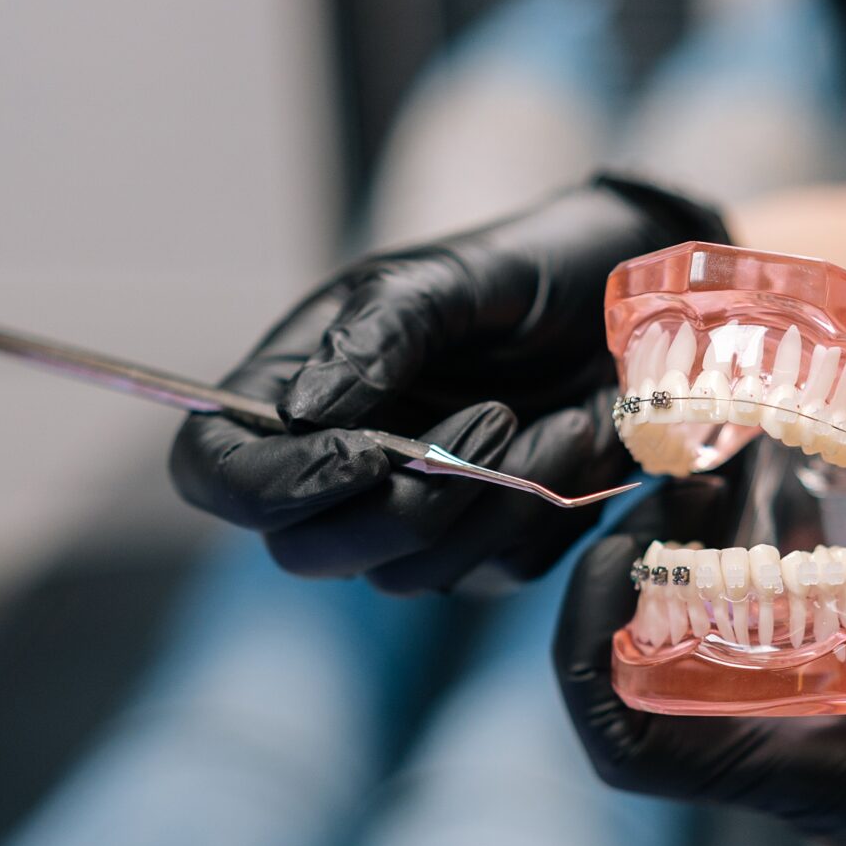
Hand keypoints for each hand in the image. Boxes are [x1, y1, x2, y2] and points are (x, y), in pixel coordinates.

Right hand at [169, 174, 725, 593]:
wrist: (632, 300)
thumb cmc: (525, 271)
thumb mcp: (448, 277)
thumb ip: (373, 335)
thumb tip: (296, 415)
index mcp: (288, 392)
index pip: (214, 473)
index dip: (268, 487)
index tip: (361, 456)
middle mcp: (330, 468)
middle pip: (305, 552)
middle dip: (400, 506)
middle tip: (492, 420)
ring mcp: (402, 518)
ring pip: (404, 574)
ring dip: (488, 501)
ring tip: (551, 412)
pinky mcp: (480, 549)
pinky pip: (491, 569)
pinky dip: (539, 506)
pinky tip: (575, 432)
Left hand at [555, 417, 845, 845]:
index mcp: (783, 776)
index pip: (621, 743)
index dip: (584, 649)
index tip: (610, 554)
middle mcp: (786, 766)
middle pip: (659, 677)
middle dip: (651, 570)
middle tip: (689, 469)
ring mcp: (828, 754)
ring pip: (726, 660)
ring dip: (718, 570)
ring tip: (743, 470)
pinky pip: (804, 657)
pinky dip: (801, 586)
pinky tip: (832, 517)